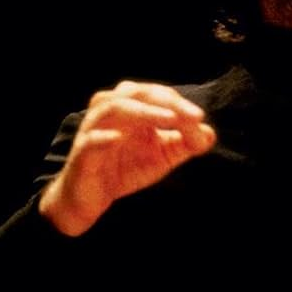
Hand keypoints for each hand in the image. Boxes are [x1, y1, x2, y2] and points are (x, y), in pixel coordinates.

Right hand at [39, 81, 215, 235]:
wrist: (92, 198)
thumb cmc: (127, 168)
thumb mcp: (163, 155)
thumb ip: (186, 143)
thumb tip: (210, 133)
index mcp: (131, 107)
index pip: (158, 95)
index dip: (181, 105)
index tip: (200, 119)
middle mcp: (111, 111)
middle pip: (137, 93)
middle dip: (168, 102)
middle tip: (193, 115)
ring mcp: (94, 129)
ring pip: (114, 108)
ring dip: (143, 112)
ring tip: (169, 119)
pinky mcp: (81, 153)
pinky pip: (90, 140)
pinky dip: (103, 137)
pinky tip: (118, 138)